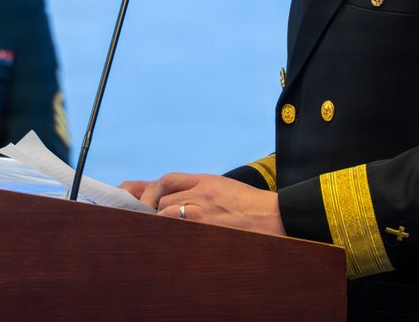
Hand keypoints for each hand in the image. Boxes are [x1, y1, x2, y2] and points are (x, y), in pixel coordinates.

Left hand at [120, 173, 285, 235]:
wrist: (274, 217)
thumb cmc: (252, 207)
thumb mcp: (226, 188)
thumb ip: (202, 191)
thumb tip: (177, 201)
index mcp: (206, 180)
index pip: (169, 180)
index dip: (152, 189)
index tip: (143, 198)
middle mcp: (201, 192)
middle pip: (163, 197)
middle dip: (153, 208)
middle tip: (146, 218)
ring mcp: (202, 210)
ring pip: (165, 212)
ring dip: (159, 221)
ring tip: (156, 231)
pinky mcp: (205, 226)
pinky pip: (175, 226)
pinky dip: (167, 230)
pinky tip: (165, 238)